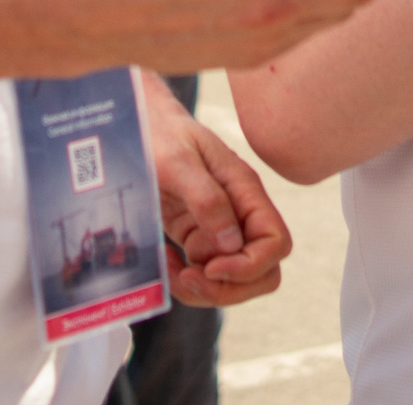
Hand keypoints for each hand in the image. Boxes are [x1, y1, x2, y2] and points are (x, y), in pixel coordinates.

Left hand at [143, 74, 289, 306]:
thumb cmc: (158, 133)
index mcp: (245, 190)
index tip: (212, 267)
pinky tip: (164, 261)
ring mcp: (219, 227)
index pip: (276, 243)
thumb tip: (230, 244)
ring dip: (204, 289)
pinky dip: (186, 280)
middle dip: (229, 288)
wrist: (137, 122)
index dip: (250, 266)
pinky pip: (205, 273)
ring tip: (171, 272)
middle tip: (189, 278)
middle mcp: (239, 213)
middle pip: (262, 271)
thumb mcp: (177, 161)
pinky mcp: (196, 236)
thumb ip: (207, 199)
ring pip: (233, 280)